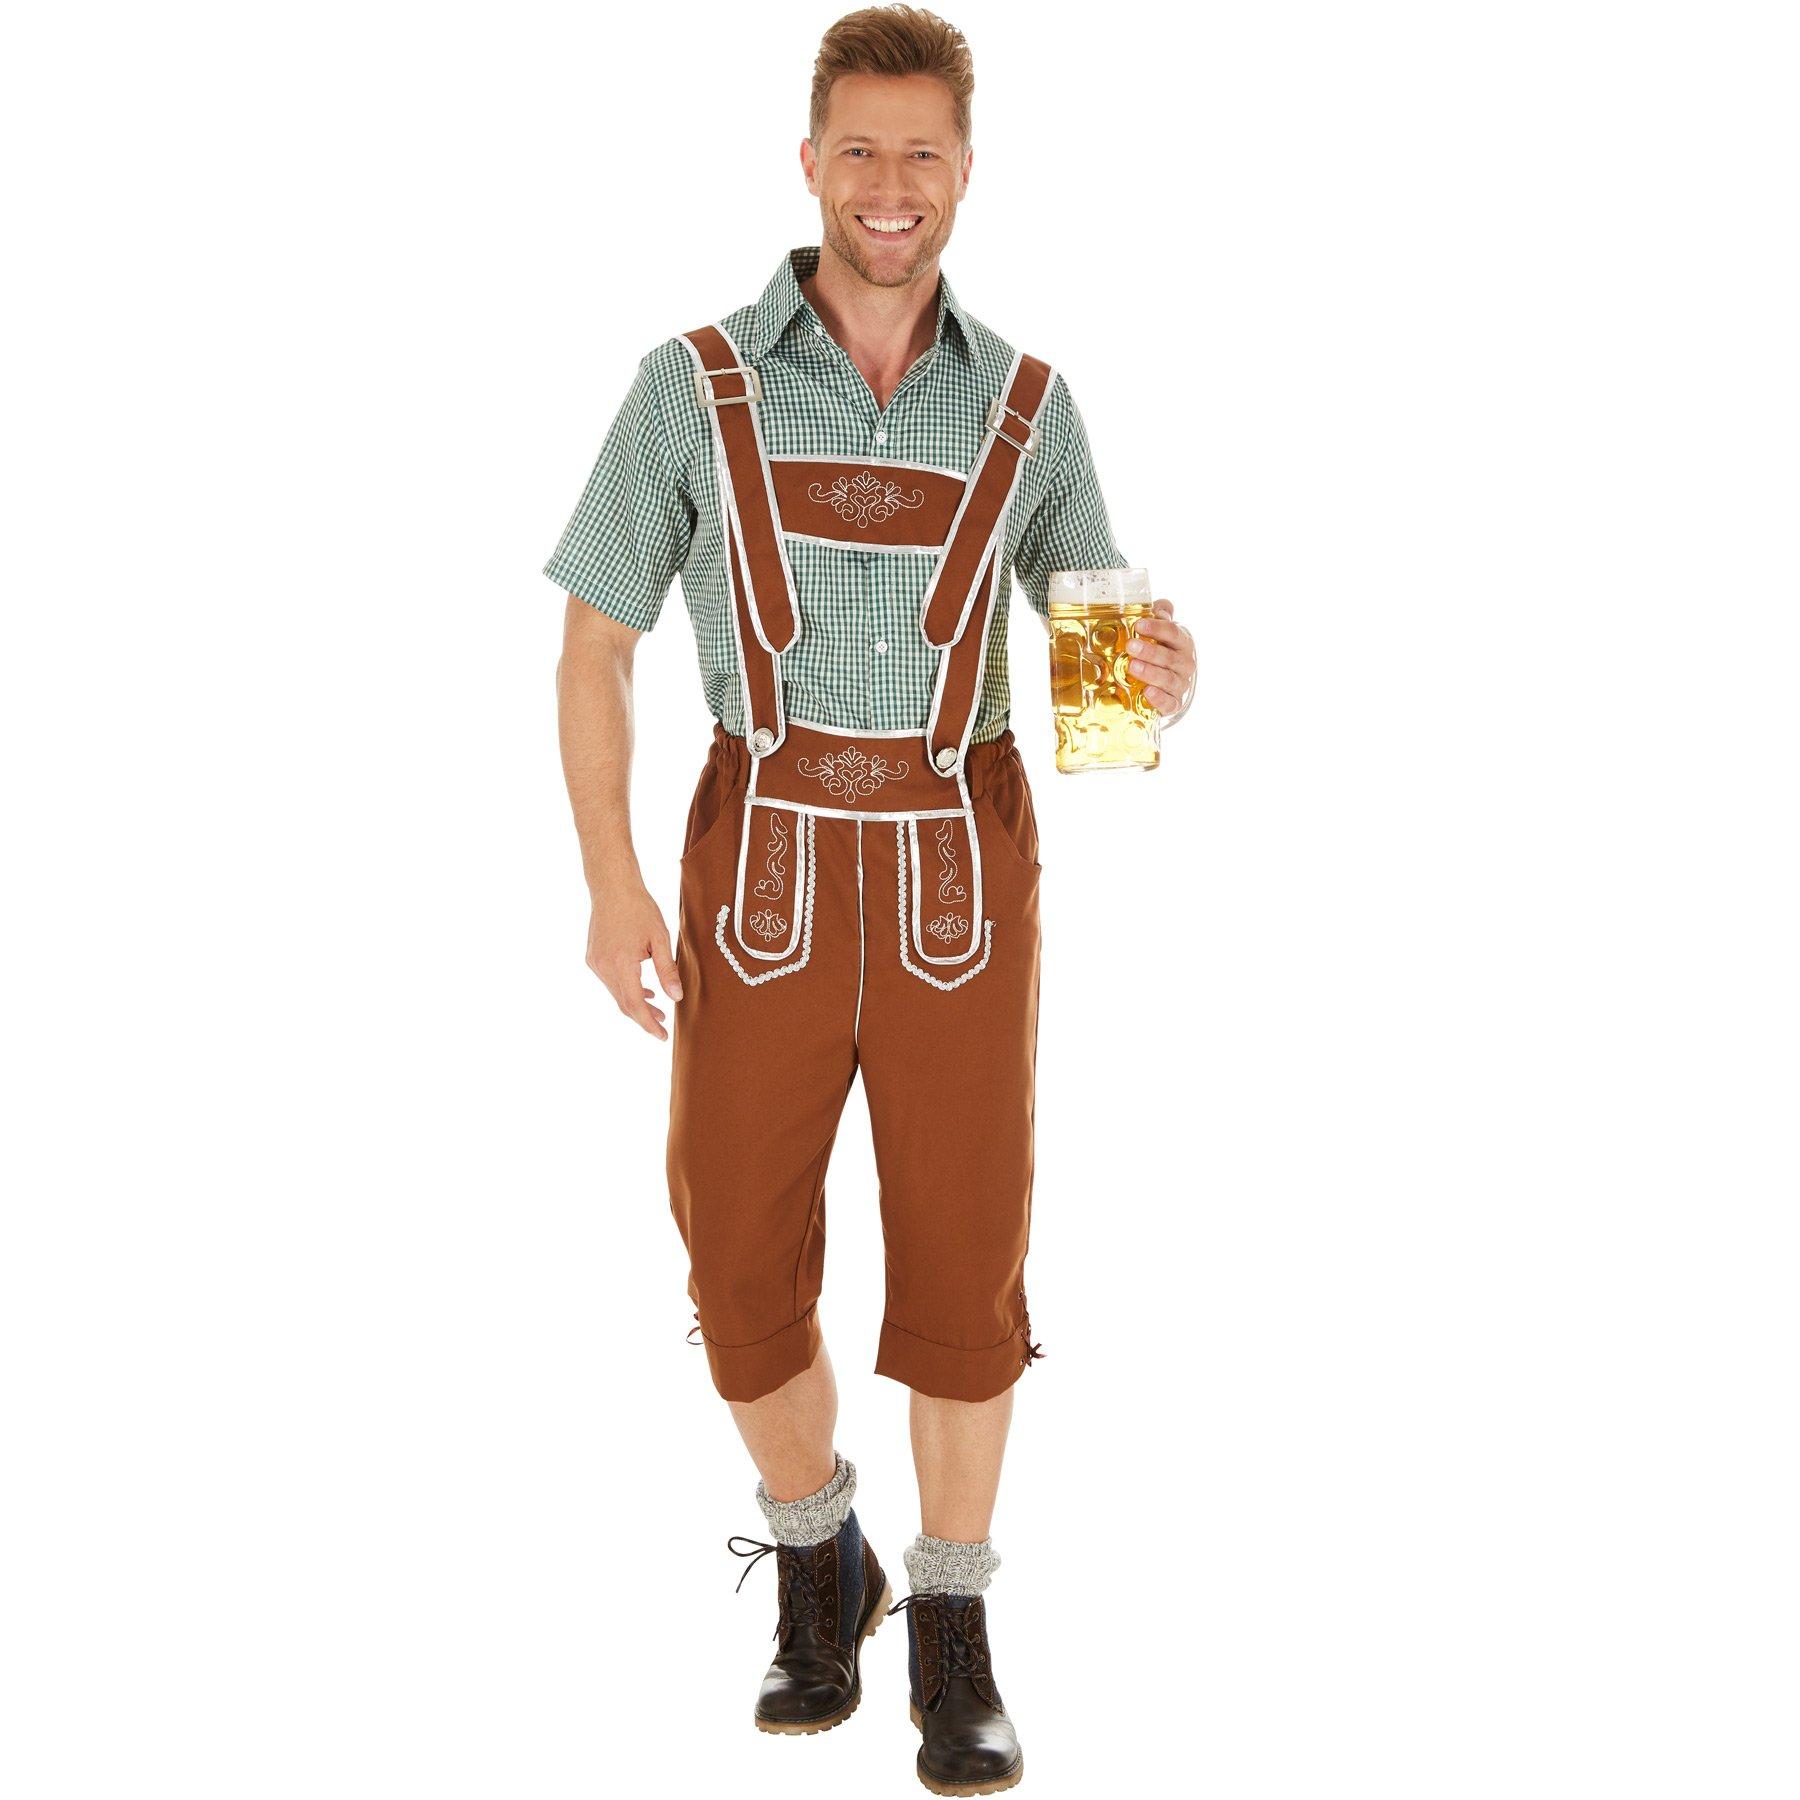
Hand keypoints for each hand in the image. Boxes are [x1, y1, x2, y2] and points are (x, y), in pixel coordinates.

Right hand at [586, 881, 682, 1040]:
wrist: (612, 887)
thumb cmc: (639, 908)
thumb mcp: (660, 938)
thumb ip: (667, 970)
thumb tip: (676, 998)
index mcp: (621, 963)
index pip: (634, 1004)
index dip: (648, 1023)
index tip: (661, 1036)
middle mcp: (603, 966)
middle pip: (623, 1003)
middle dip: (643, 1017)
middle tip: (662, 1024)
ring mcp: (595, 963)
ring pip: (616, 994)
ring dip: (635, 1003)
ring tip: (656, 1008)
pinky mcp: (592, 958)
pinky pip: (610, 982)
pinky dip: (625, 989)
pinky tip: (642, 990)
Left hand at [1127, 599, 1195, 722]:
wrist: (1170, 683)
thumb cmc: (1163, 651)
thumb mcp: (1163, 632)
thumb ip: (1160, 616)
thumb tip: (1157, 607)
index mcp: (1182, 642)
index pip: (1172, 632)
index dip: (1156, 628)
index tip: (1139, 624)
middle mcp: (1184, 663)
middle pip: (1169, 656)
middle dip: (1149, 651)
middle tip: (1130, 646)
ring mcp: (1180, 684)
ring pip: (1167, 679)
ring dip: (1150, 672)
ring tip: (1133, 666)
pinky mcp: (1173, 703)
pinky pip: (1169, 703)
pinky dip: (1159, 699)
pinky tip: (1147, 692)